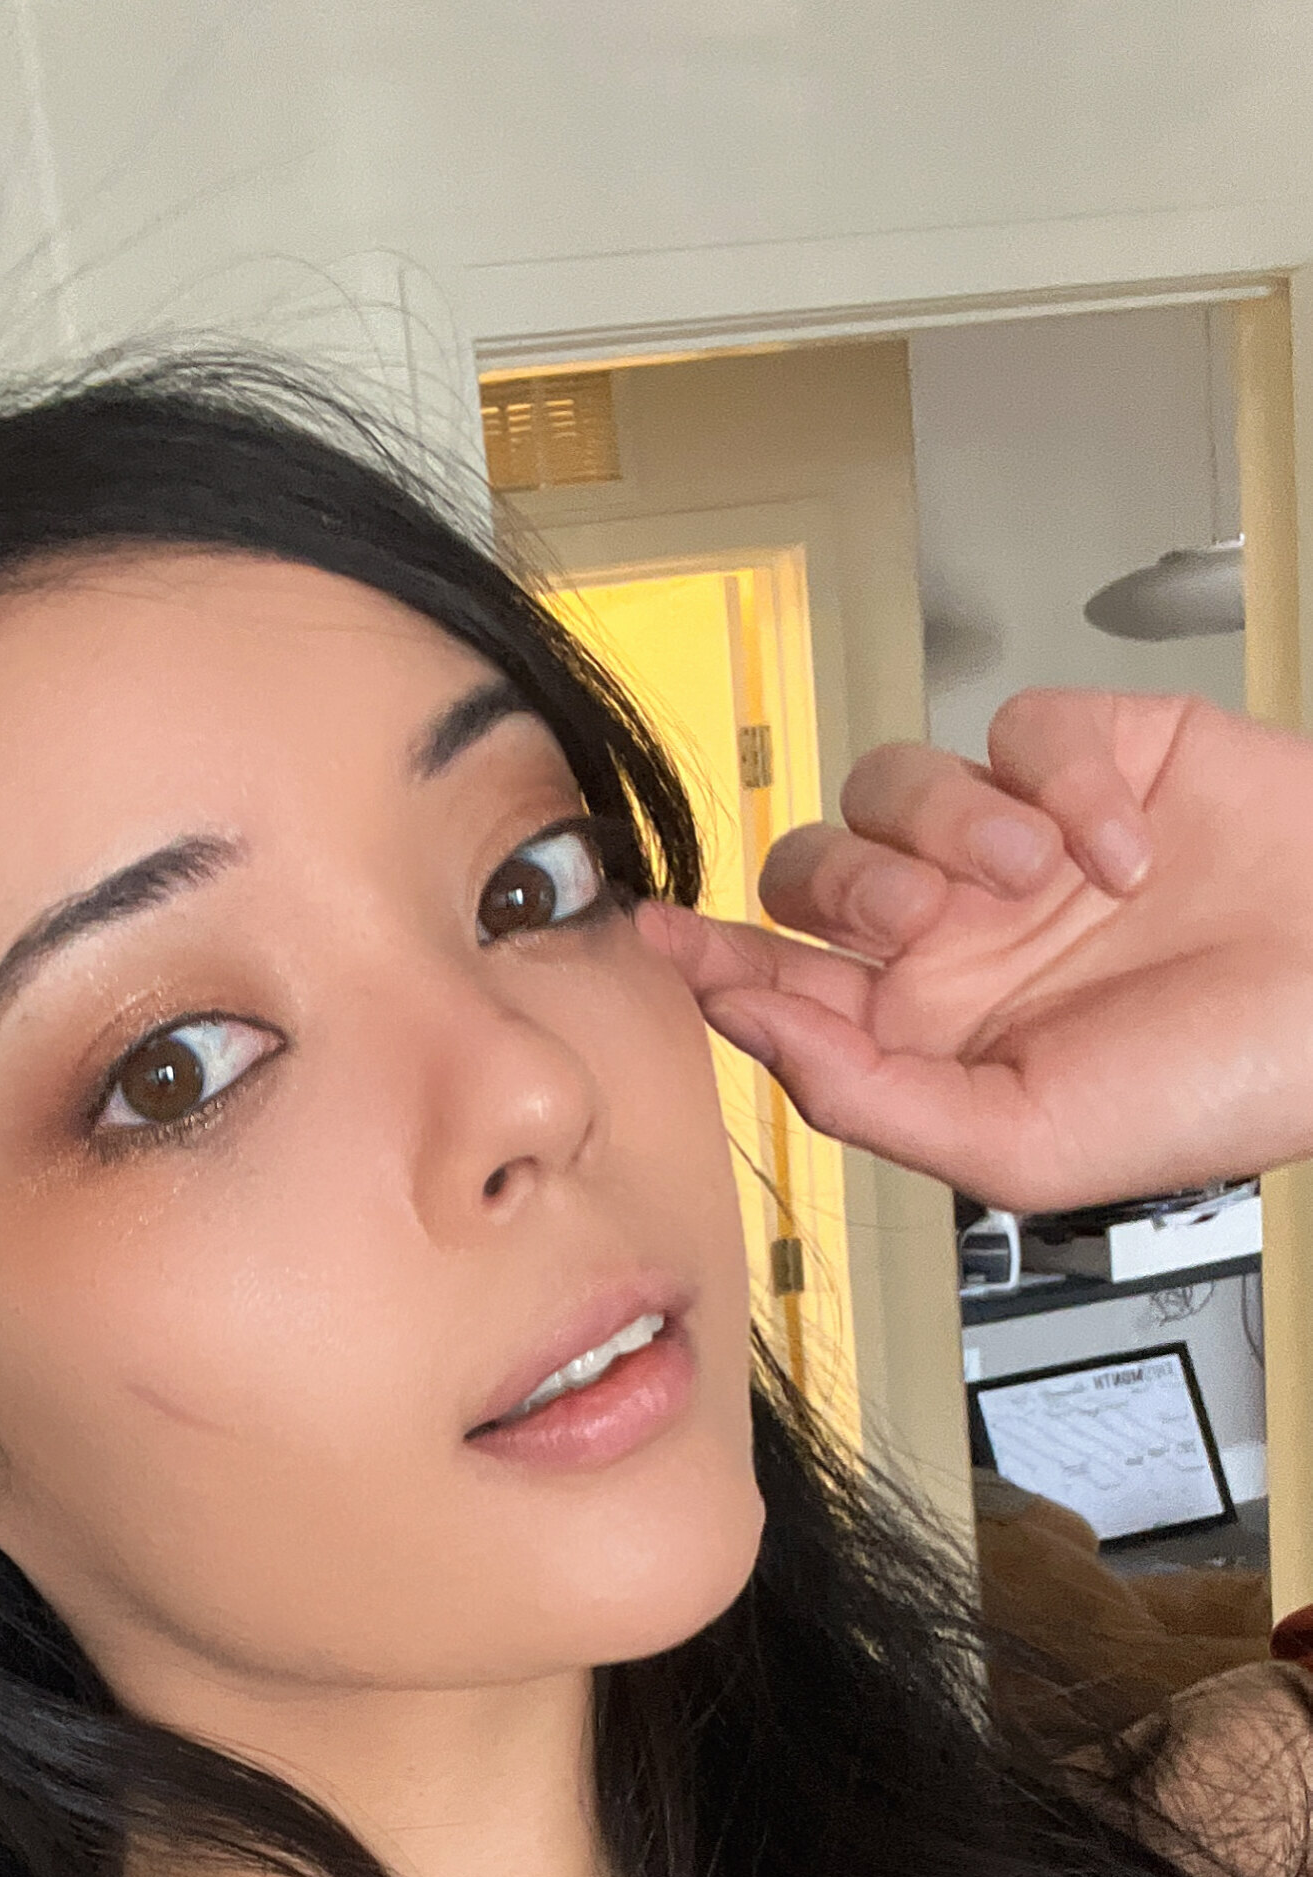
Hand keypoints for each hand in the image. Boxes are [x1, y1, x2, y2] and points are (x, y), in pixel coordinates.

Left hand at [633, 688, 1312, 1210]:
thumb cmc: (1221, 1088)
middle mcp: (963, 935)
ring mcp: (1022, 842)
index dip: (713, 958)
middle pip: (814, 869)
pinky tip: (1126, 849)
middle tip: (919, 923)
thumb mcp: (1027, 1146)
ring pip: (893, 785)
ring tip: (1036, 880)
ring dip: (948, 829)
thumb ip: (876, 1099)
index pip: (784, 983)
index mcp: (931, 1032)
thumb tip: (760, 1039)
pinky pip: (1021, 730)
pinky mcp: (1095, 758)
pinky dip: (1068, 784)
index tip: (654, 936)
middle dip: (844, 889)